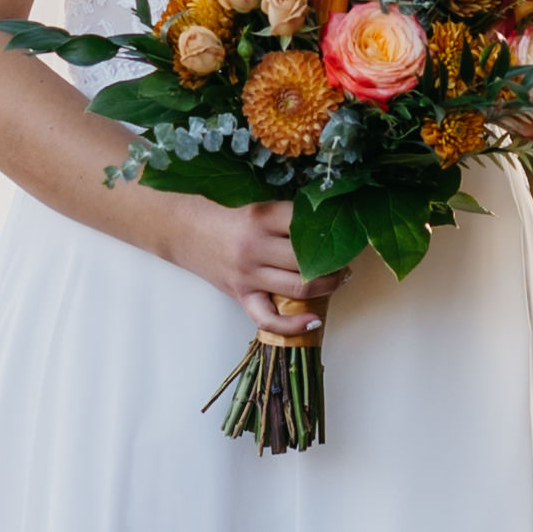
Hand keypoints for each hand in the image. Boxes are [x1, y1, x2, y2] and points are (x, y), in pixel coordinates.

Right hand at [187, 195, 345, 340]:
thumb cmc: (228, 216)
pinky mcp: (241, 295)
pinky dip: (293, 325)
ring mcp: (247, 274)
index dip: (331, 229)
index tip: (346, 231)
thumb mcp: (258, 206)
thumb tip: (330, 223)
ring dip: (327, 286)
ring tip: (339, 278)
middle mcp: (255, 247)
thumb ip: (288, 216)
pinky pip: (268, 319)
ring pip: (299, 289)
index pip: (308, 224)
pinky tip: (314, 321)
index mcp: (262, 217)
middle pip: (308, 260)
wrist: (186, 230)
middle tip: (346, 257)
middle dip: (336, 261)